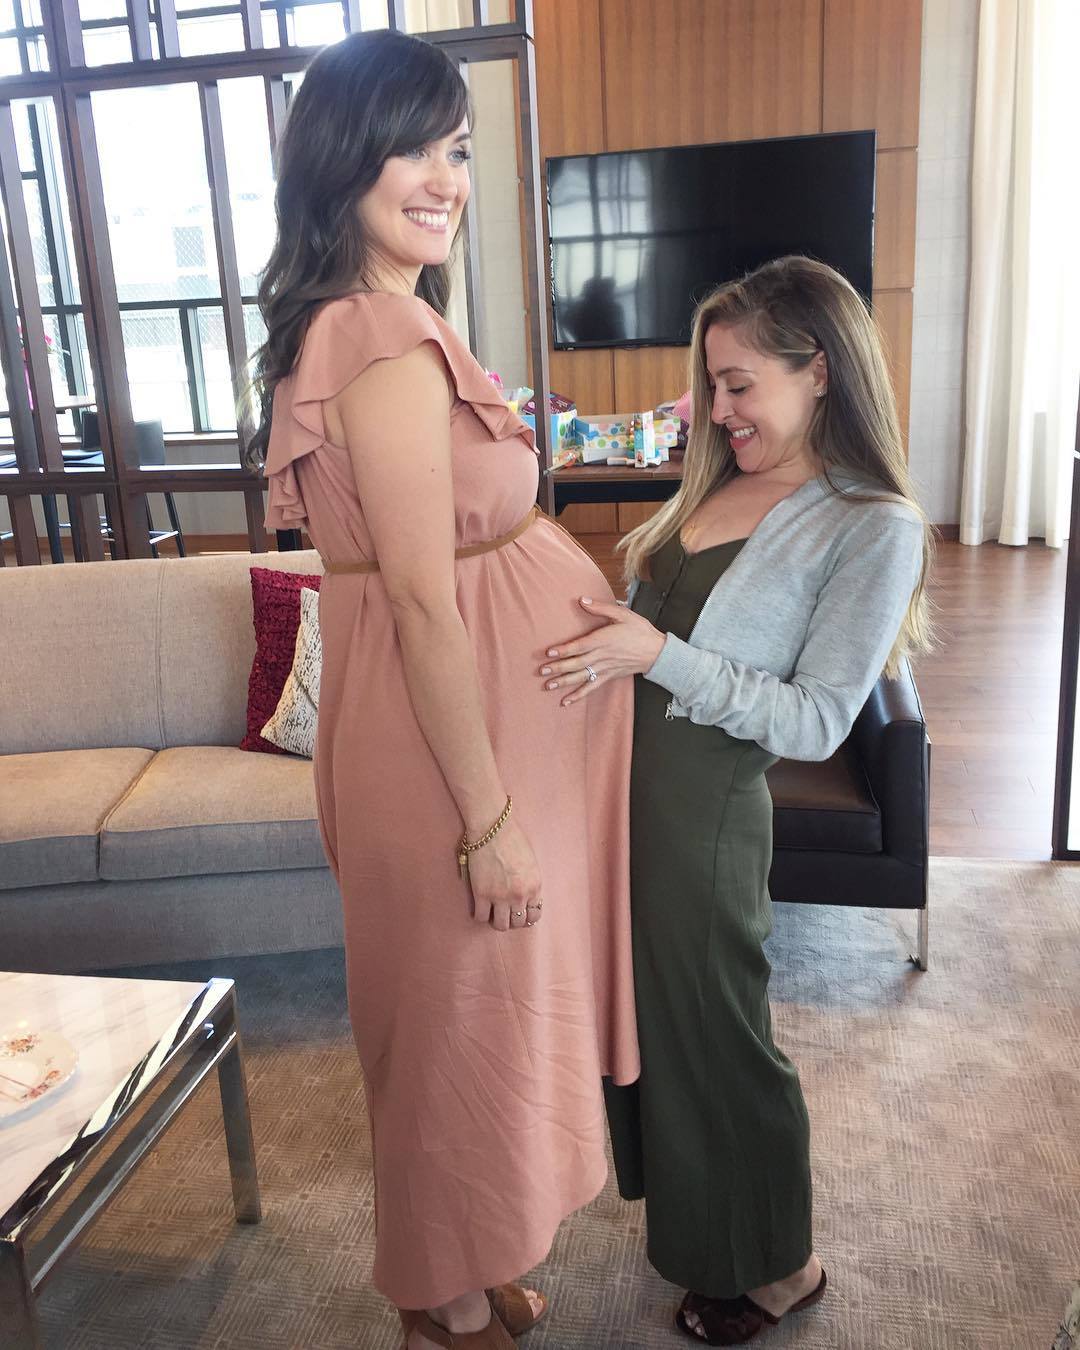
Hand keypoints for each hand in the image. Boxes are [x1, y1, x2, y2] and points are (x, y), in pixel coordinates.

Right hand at [465, 816, 542, 930]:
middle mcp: (519, 896)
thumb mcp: (531, 864)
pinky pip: (480, 917)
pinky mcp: (481, 894)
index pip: (534, 915)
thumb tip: (525, 898)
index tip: (518, 912)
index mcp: (534, 887)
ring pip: (500, 925)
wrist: (493, 829)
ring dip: (496, 921)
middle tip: (504, 912)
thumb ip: (530, 883)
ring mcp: (500, 897)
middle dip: (511, 919)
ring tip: (492, 912)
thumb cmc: (513, 840)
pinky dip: (480, 916)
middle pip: (517, 923)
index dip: (526, 916)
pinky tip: (480, 907)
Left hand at [540, 597, 664, 705]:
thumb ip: (601, 608)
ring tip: (548, 686)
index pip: (580, 646)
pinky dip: (578, 695)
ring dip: (564, 682)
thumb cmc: (639, 630)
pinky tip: (566, 701)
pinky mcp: (608, 677)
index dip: (564, 650)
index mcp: (603, 640)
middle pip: (576, 663)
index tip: (549, 652)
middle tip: (542, 671)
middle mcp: (602, 656)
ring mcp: (605, 669)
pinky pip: (591, 687)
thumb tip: (582, 600)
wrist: (656, 652)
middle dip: (558, 668)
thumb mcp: (623, 614)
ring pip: (581, 677)